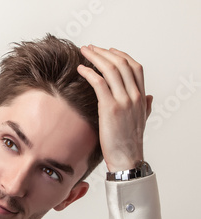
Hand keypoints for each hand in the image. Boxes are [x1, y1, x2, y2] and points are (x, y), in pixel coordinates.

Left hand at [77, 45, 152, 171]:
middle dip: (104, 52)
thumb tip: (149, 97)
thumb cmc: (129, 143)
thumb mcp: (141, 121)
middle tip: (89, 48)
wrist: (126, 158)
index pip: (134, 67)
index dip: (120, 55)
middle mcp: (134, 95)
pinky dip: (89, 72)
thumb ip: (145, 106)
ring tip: (83, 53)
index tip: (107, 51)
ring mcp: (123, 100)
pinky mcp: (110, 108)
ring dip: (95, 57)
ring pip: (110, 69)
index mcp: (141, 97)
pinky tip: (80, 69)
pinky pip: (99, 83)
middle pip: (120, 63)